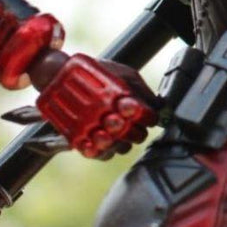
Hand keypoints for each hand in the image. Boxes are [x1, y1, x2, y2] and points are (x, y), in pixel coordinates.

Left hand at [35, 54, 157, 158]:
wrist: (66, 75)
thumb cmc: (99, 72)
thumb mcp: (124, 74)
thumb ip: (141, 88)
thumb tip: (159, 104)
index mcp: (135, 109)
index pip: (149, 120)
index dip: (145, 116)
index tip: (136, 108)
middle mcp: (124, 124)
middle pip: (137, 137)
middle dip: (130, 130)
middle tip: (118, 120)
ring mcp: (108, 134)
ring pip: (119, 148)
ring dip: (113, 141)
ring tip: (102, 132)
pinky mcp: (90, 142)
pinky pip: (98, 154)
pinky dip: (96, 150)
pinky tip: (91, 141)